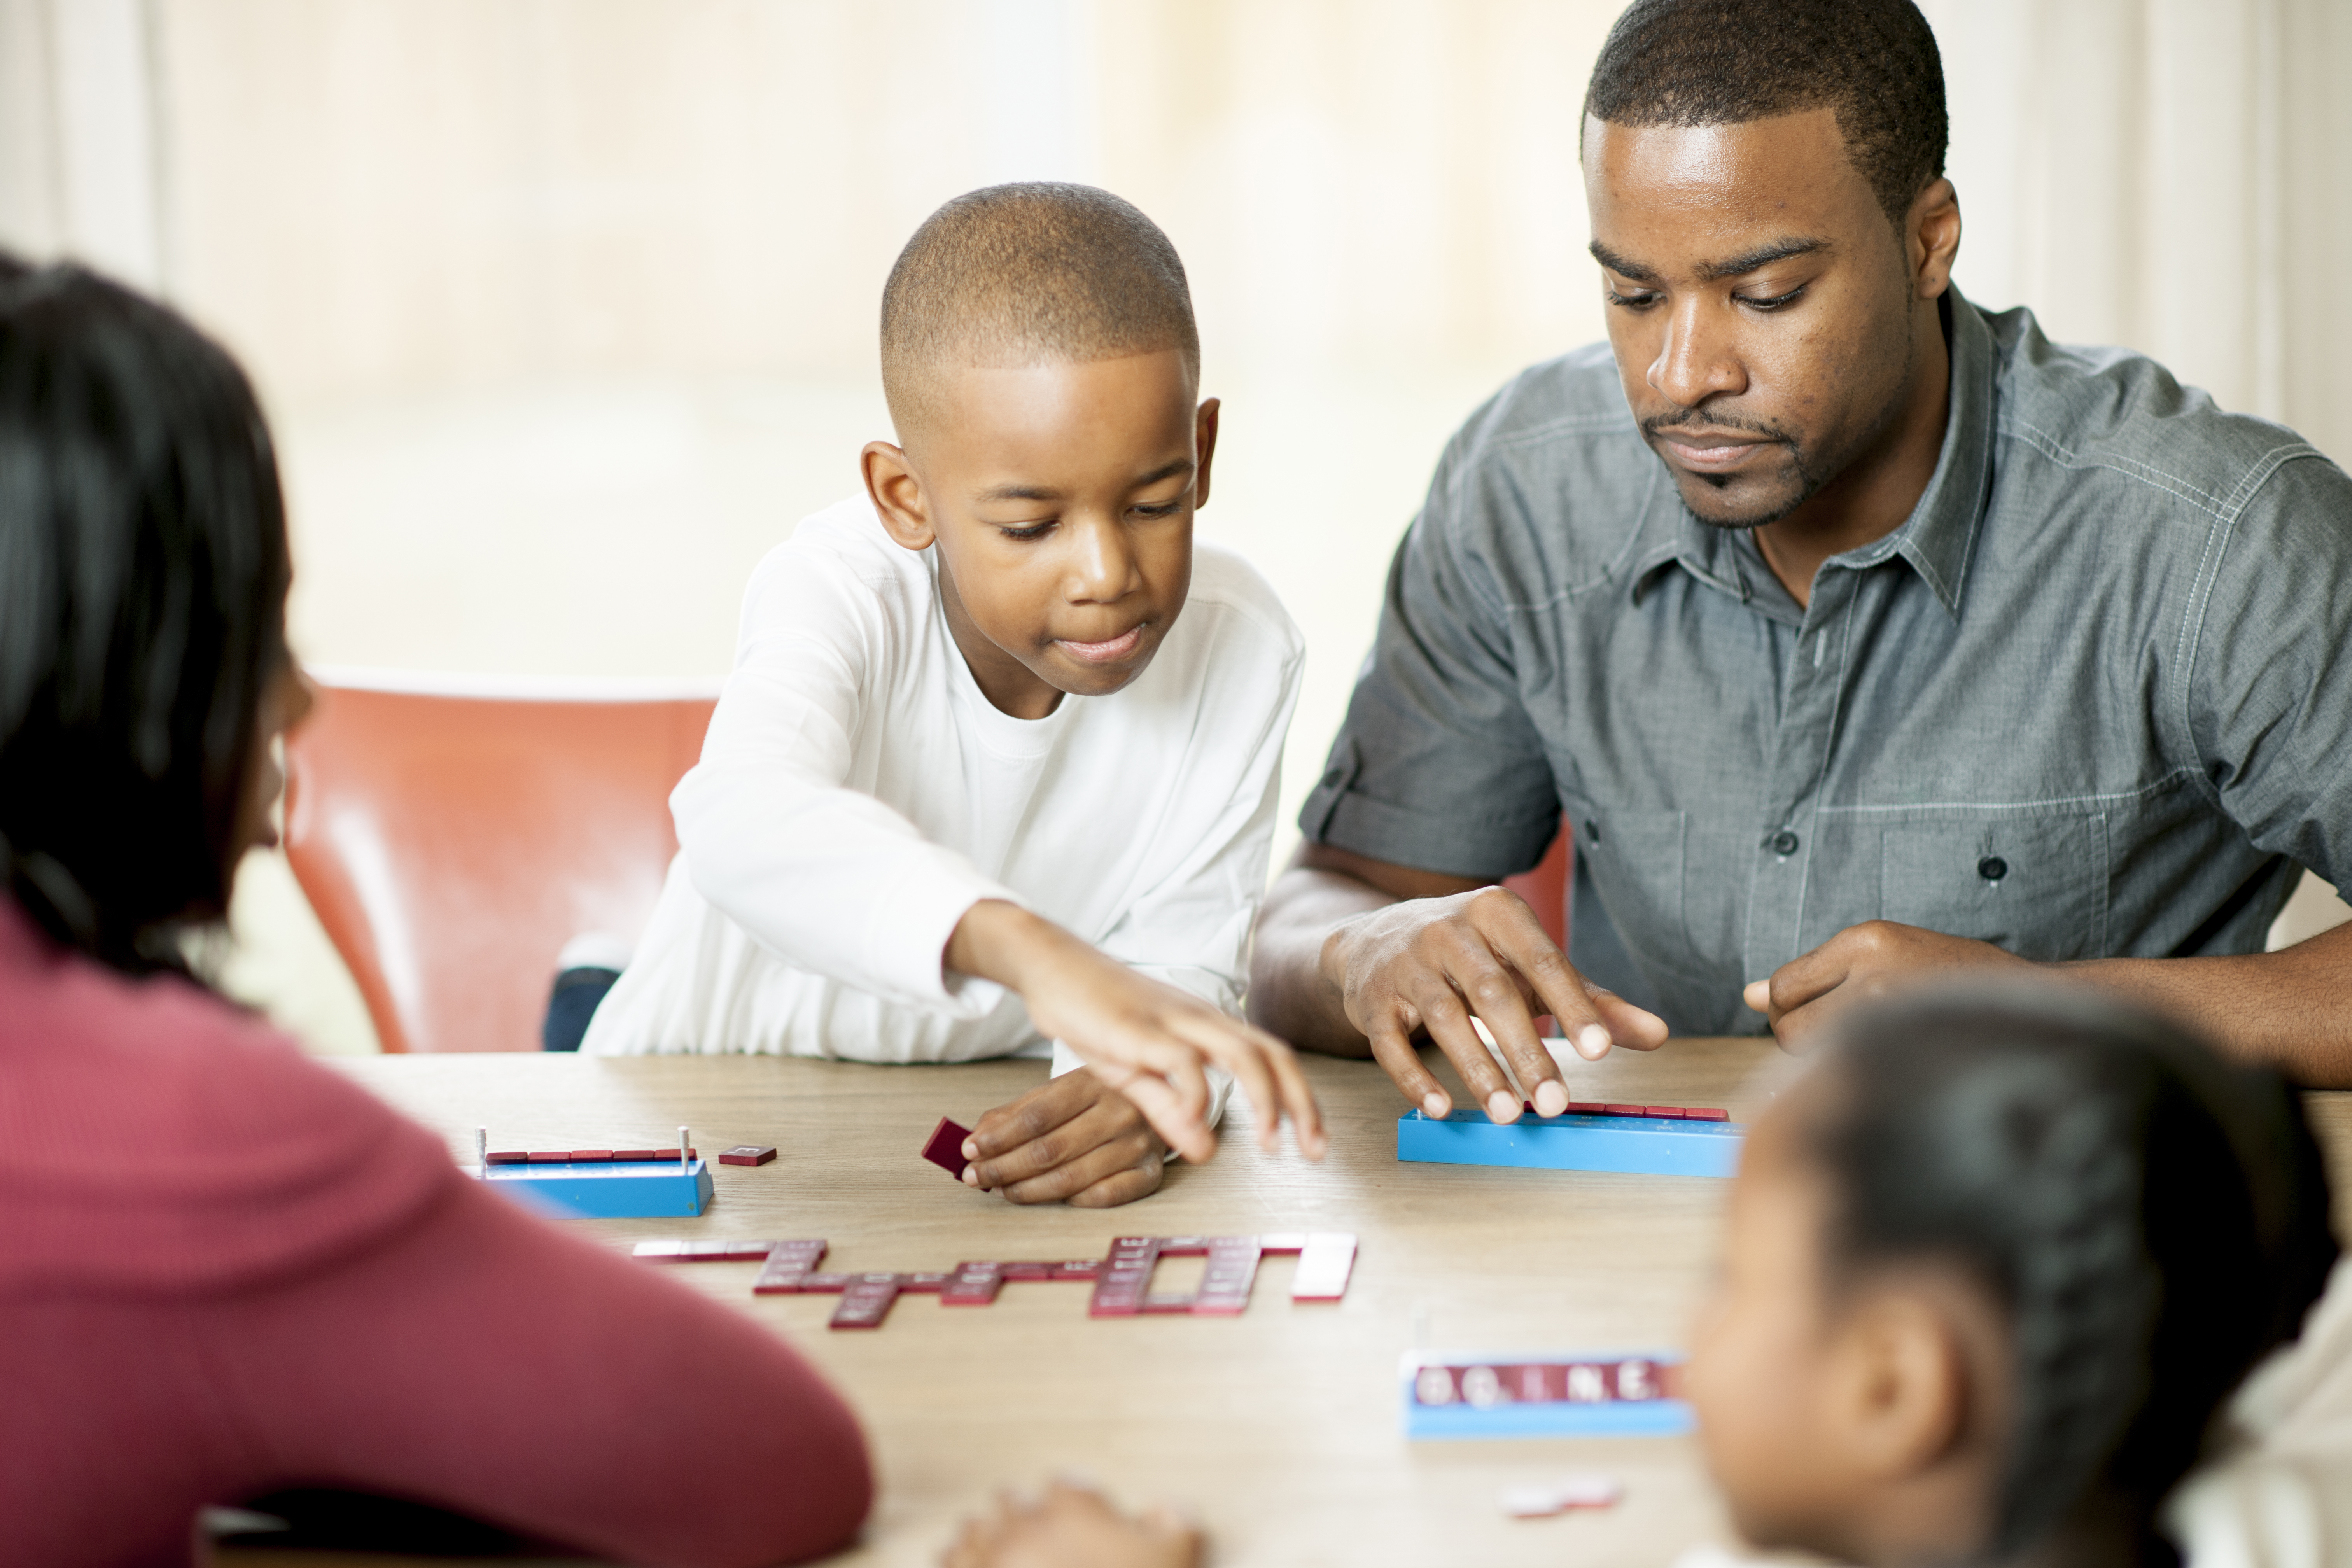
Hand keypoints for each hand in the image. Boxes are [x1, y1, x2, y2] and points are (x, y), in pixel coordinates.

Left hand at [943, 1481, 1200, 1567]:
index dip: (1078, 1504)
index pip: (1067, 1485)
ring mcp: (989, 1556)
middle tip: (1040, 1537)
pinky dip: (957, 1559)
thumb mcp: (1178, 1560)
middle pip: (1013, 1500)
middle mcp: (1023, 1523)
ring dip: (987, 1533)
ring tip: (999, 1548)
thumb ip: (1180, 1523)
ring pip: (977, 1526)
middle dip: (1026, 1514)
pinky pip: (949, 1559)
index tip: (1083, 1521)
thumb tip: (1168, 1507)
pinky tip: (966, 1562)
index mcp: (1072, 1506)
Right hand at [947, 901, 1325, 1164]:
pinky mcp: (1140, 1027)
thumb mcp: (1136, 1074)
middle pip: (1272, 1055)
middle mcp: (1201, 1019)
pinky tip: (1197, 1125)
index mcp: (1207, 1027)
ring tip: (1271, 1144)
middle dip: (1300, 1104)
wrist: (1051, 967)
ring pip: (1242, 1054)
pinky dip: (1199, 1094)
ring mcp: (1173, 1020)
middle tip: (1314, 1151)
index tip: (1312, 1143)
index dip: (1300, 1099)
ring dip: (1265, 1101)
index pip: (1272, 1058)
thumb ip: (1171, 1111)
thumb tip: (1205, 1152)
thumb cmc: (1096, 1017)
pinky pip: (1184, 1060)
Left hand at [959, 1069, 1167, 1206]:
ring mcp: (1139, 1144)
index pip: (1036, 1117)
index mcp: (1094, 1082)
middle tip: (975, 1176)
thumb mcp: (1059, 1092)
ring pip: (1071, 1178)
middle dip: (1004, 1167)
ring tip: (1001, 1189)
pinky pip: (1103, 1196)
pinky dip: (1069, 1200)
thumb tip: (976, 1139)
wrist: (1163, 1102)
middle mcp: (1121, 1111)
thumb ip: (1017, 1113)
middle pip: (1049, 1150)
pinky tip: (1047, 1196)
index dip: (998, 1138)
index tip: (970, 1151)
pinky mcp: (1150, 1173)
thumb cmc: (1099, 1100)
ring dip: (1027, 1189)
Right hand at [1322, 885, 1666, 1121]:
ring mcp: (1404, 962)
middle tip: (1555, 1102)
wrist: (1376, 939)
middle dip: (1526, 1050)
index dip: (1572, 1006)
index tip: (1600, 1052)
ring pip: (1443, 1017)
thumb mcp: (1530, 966)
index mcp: (1497, 911)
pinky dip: (1415, 1077)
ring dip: (1478, 1069)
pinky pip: (1390, 1043)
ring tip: (1509, 1113)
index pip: (1542, 960)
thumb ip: (1591, 1000)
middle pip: (1493, 992)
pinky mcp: (1370, 999)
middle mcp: (1447, 929)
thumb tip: (1658, 1034)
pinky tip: (1442, 1108)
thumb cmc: (1474, 957)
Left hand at [1745, 920, 2031, 1047]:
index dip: (1786, 1009)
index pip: (1782, 985)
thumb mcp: (1883, 954)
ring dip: (1821, 1059)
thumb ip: (1815, 974)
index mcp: (1866, 938)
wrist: (2033, 1002)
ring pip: (1810, 1053)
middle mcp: (1873, 971)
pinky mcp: (1907, 1042)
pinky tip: (1878, 1065)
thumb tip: (1746, 995)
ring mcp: (1891, 1010)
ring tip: (1864, 1047)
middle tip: (1835, 1039)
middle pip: (1786, 1023)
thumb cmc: (1952, 979)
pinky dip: (1847, 1075)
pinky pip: (1842, 1071)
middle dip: (1797, 1037)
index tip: (1812, 1017)